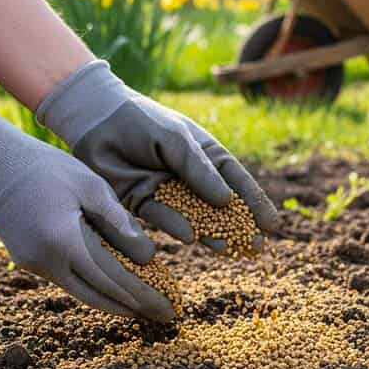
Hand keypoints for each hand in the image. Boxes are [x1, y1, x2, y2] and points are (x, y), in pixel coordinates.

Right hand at [0, 106, 174, 321]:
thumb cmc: (46, 166)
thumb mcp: (90, 185)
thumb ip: (118, 221)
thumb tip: (147, 256)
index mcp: (65, 242)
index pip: (114, 279)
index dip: (144, 296)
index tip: (169, 308)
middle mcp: (47, 262)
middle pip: (98, 296)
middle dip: (134, 308)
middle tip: (164, 317)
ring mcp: (34, 265)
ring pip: (81, 292)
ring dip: (113, 302)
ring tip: (144, 308)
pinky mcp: (27, 261)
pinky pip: (67, 280)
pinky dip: (93, 286)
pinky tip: (113, 287)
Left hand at [35, 61, 279, 250]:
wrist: (97, 120)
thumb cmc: (143, 121)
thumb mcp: (177, 140)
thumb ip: (199, 170)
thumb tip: (226, 201)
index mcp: (205, 155)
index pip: (236, 181)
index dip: (255, 202)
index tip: (271, 224)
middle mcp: (189, 176)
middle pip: (219, 205)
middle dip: (238, 225)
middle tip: (255, 246)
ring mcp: (166, 191)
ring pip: (194, 216)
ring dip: (211, 232)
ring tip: (228, 248)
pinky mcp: (141, 202)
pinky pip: (162, 218)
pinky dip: (176, 226)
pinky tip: (190, 235)